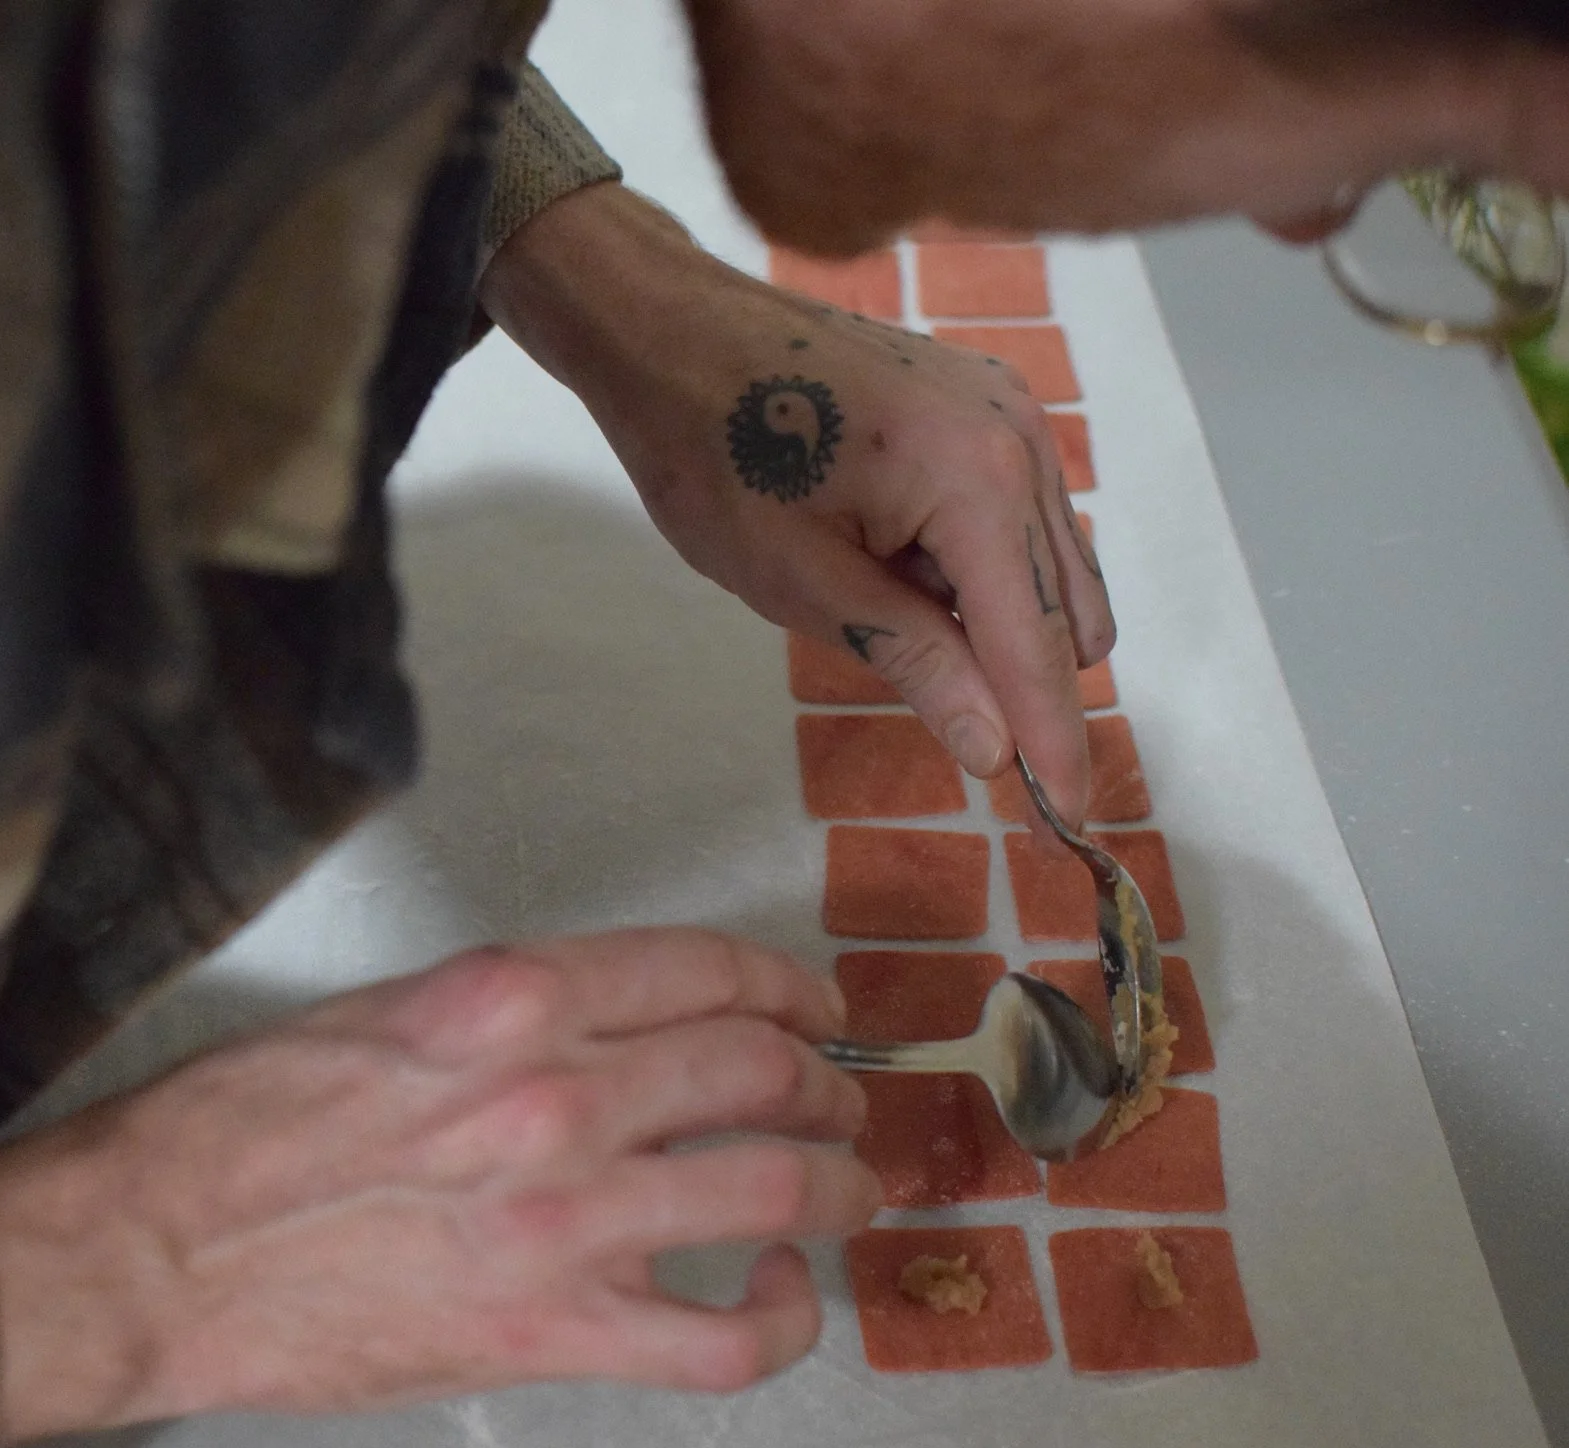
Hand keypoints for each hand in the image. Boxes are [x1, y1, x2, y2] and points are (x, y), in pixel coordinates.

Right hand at [0, 928, 877, 1443]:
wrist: (149, 1251)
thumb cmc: (236, 1124)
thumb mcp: (380, 1014)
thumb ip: (509, 1014)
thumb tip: (614, 1030)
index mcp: (507, 996)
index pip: (702, 970)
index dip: (785, 987)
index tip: (809, 1007)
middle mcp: (555, 1092)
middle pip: (758, 1067)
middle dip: (822, 1081)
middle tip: (836, 1099)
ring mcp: (564, 1219)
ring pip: (775, 1186)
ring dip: (838, 1182)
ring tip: (851, 1186)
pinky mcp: (551, 1334)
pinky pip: (724, 1338)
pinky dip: (785, 1320)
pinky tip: (784, 1297)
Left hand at [478, 185, 1113, 825]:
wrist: (672, 331)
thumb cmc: (713, 454)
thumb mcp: (802, 582)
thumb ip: (914, 661)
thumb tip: (994, 750)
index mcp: (977, 479)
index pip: (1036, 645)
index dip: (1052, 741)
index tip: (1069, 821)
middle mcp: (1020, 435)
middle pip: (1067, 609)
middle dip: (1023, 681)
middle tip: (937, 712)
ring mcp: (1011, 408)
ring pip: (1054, 566)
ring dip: (997, 619)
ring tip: (878, 598)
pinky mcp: (988, 401)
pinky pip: (1023, 515)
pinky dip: (981, 566)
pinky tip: (892, 556)